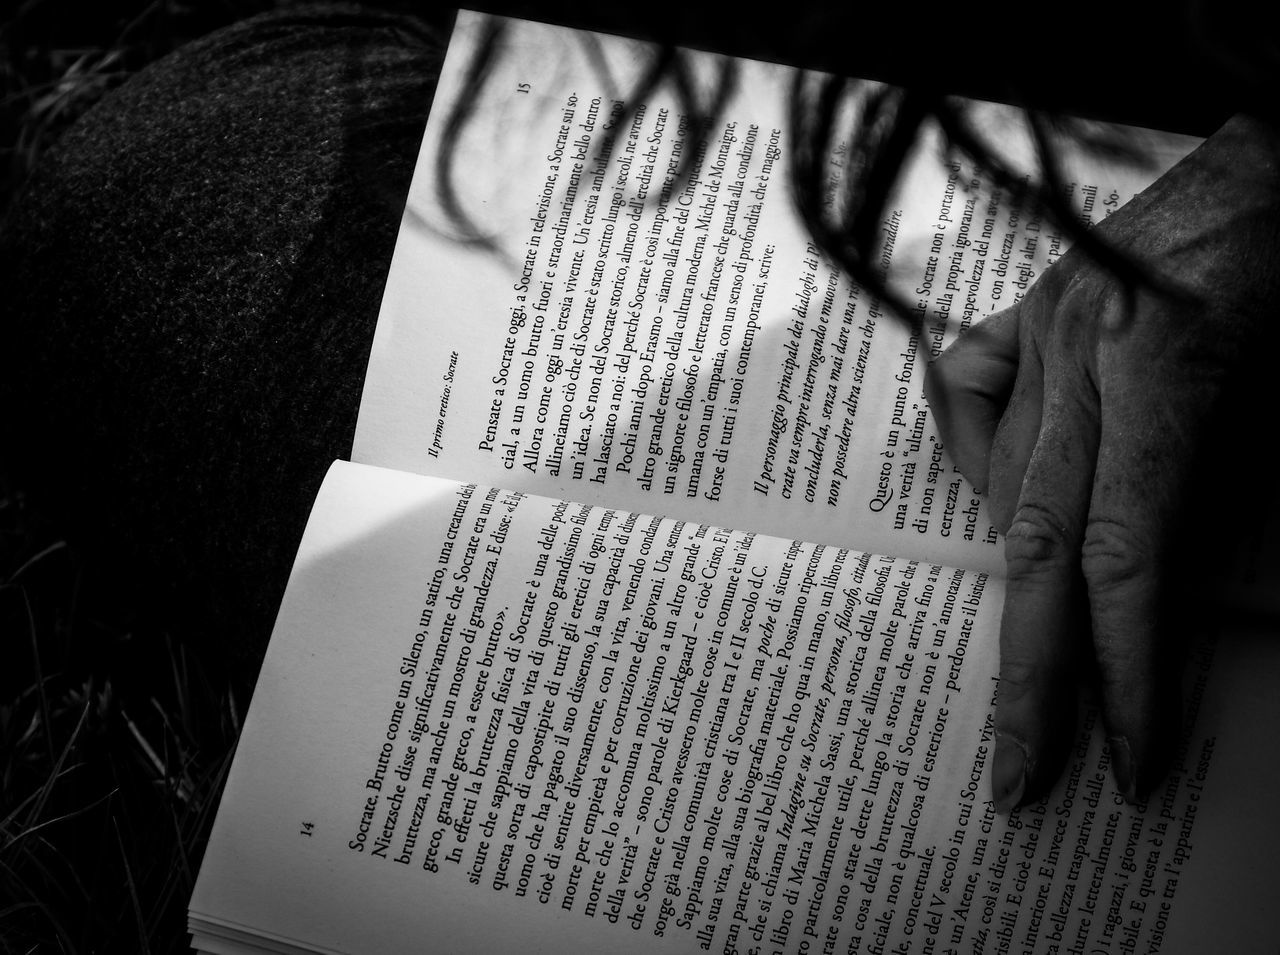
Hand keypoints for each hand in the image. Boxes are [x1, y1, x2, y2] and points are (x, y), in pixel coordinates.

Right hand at [924, 113, 1279, 810]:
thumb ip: (1231, 486)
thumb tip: (1168, 590)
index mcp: (1168, 359)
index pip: (1127, 557)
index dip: (1125, 670)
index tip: (1127, 756)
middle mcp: (1084, 344)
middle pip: (1037, 543)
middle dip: (1033, 674)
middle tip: (1020, 775)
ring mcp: (1045, 319)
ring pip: (1004, 479)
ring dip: (1028, 571)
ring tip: (1048, 633)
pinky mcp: (1030, 301)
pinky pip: (967, 392)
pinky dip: (978, 453)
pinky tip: (1001, 479)